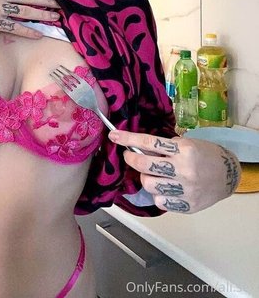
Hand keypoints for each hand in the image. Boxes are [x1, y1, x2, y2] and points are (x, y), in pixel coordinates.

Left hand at [108, 130, 241, 213]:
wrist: (228, 175)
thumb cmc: (205, 155)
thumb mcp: (186, 143)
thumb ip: (164, 148)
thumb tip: (138, 148)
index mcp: (184, 150)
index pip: (149, 143)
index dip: (128, 139)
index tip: (114, 135)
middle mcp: (184, 170)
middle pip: (144, 166)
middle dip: (131, 159)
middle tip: (129, 156)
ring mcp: (186, 189)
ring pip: (149, 185)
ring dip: (146, 178)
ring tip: (153, 174)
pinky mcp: (187, 206)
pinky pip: (161, 201)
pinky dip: (159, 194)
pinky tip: (165, 188)